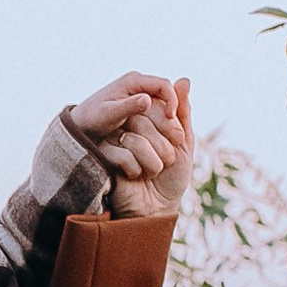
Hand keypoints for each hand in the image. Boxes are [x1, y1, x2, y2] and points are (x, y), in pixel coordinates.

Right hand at [79, 75, 193, 220]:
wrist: (157, 208)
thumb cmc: (171, 177)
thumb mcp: (183, 142)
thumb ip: (182, 112)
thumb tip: (184, 79)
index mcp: (146, 121)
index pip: (154, 106)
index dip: (170, 122)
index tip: (179, 140)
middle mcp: (127, 129)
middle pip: (142, 119)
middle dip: (162, 144)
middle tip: (168, 161)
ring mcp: (113, 143)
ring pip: (133, 138)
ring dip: (152, 159)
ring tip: (153, 172)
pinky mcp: (103, 160)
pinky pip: (120, 154)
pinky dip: (135, 168)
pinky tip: (135, 177)